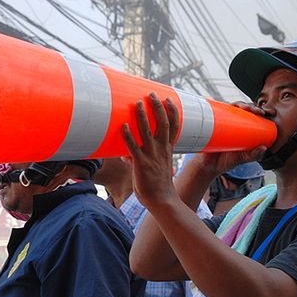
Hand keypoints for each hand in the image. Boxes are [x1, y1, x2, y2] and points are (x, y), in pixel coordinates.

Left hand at [121, 93, 179, 209]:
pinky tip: (123, 126)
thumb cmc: (157, 186)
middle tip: (152, 94)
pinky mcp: (141, 164)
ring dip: (143, 116)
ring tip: (139, 103)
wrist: (162, 201)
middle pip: (162, 124)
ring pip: (148, 131)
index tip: (170, 99)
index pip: (173, 128)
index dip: (172, 113)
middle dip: (157, 108)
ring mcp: (151, 156)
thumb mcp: (153, 169)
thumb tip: (125, 156)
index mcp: (167, 150)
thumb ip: (140, 159)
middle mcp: (161, 150)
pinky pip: (133, 147)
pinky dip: (128, 136)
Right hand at [183, 101, 266, 177]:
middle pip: (242, 110)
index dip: (257, 111)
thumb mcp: (242, 158)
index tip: (262, 113)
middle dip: (249, 106)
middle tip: (253, 110)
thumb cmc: (225, 161)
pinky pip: (214, 112)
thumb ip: (253, 155)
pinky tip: (224, 104)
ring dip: (238, 104)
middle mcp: (232, 124)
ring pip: (230, 108)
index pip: (251, 116)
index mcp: (241, 131)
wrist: (208, 167)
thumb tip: (263, 147)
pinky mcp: (210, 124)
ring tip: (242, 107)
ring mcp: (221, 123)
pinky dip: (218, 105)